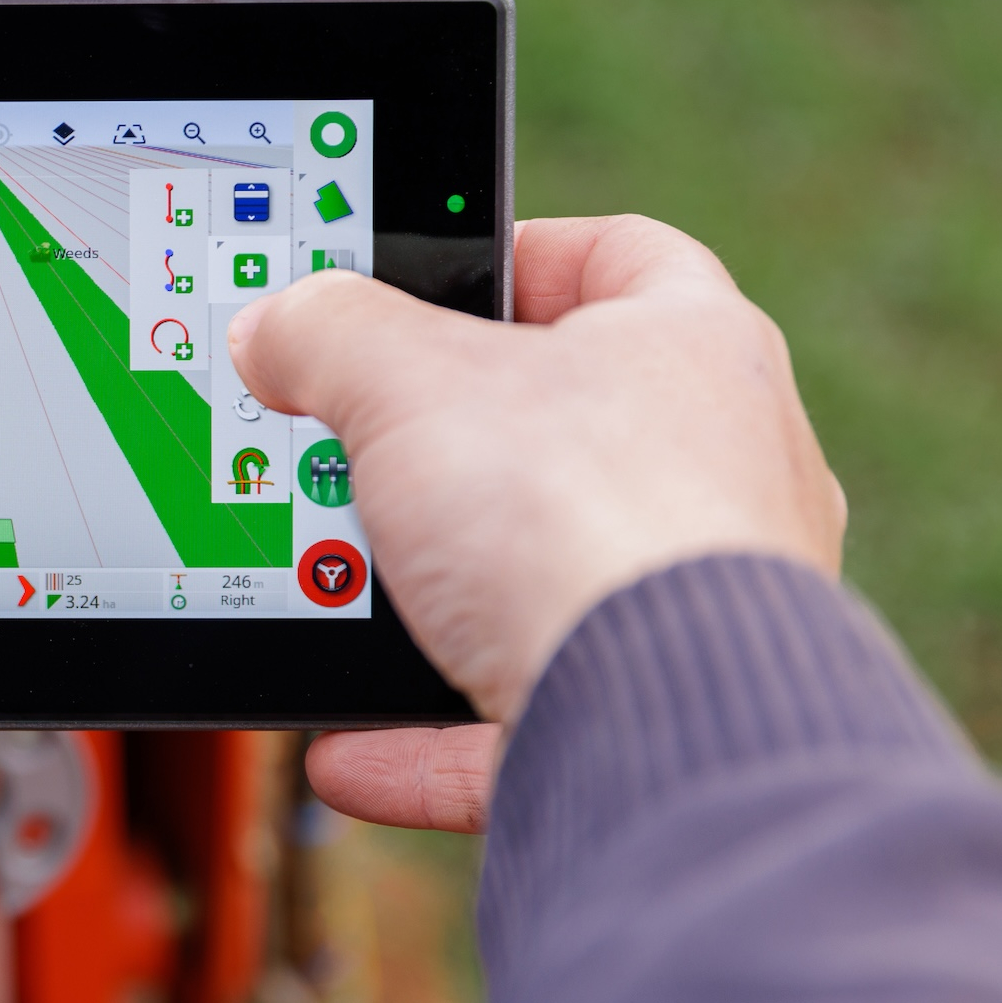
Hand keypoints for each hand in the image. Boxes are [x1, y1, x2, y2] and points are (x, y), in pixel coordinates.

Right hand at [228, 215, 845, 831]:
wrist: (661, 724)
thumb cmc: (580, 517)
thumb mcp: (407, 382)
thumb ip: (329, 334)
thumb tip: (277, 325)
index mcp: (694, 349)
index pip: (617, 257)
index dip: (514, 253)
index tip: (428, 278)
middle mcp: (724, 474)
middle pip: (573, 428)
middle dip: (457, 442)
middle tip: (358, 436)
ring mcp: (696, 604)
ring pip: (547, 580)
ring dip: (436, 596)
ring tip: (342, 587)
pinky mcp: (656, 715)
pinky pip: (524, 714)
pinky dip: (430, 736)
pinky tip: (350, 749)